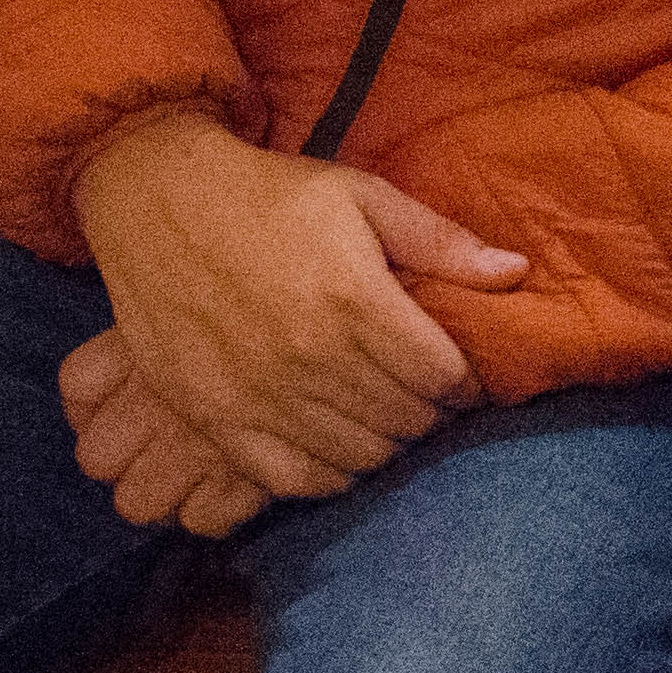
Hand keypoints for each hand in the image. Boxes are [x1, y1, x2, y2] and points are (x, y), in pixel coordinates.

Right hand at [66, 108, 514, 503]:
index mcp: (356, 299)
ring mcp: (261, 394)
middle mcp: (312, 356)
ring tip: (381, 414)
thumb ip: (441, 242)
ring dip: (383, 441)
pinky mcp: (216, 418)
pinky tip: (335, 445)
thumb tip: (516, 272)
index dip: (463, 383)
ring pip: (359, 455)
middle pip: (406, 421)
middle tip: (421, 394)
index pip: (443, 377)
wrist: (154, 201)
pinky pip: (294, 479)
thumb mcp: (362, 196)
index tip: (459, 375)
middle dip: (428, 411)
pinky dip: (328, 473)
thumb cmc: (267, 194)